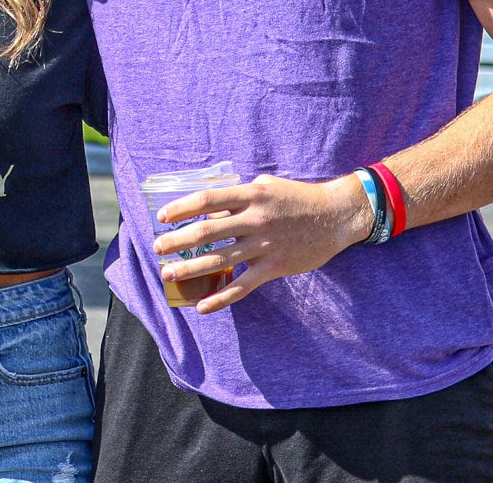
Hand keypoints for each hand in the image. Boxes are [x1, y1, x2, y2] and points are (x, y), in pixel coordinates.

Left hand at [152, 174, 371, 314]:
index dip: (181, 208)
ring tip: (169, 274)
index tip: (162, 216)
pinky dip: (221, 298)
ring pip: (220, 259)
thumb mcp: (266, 186)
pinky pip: (243, 286)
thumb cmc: (297, 198)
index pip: (207, 200)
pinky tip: (202, 306)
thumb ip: (238, 196)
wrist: (336, 215)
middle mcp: (255, 219)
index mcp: (251, 195)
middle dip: (177, 241)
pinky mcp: (275, 266)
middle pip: (207, 231)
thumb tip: (209, 206)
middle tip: (157, 248)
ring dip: (190, 268)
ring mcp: (265, 244)